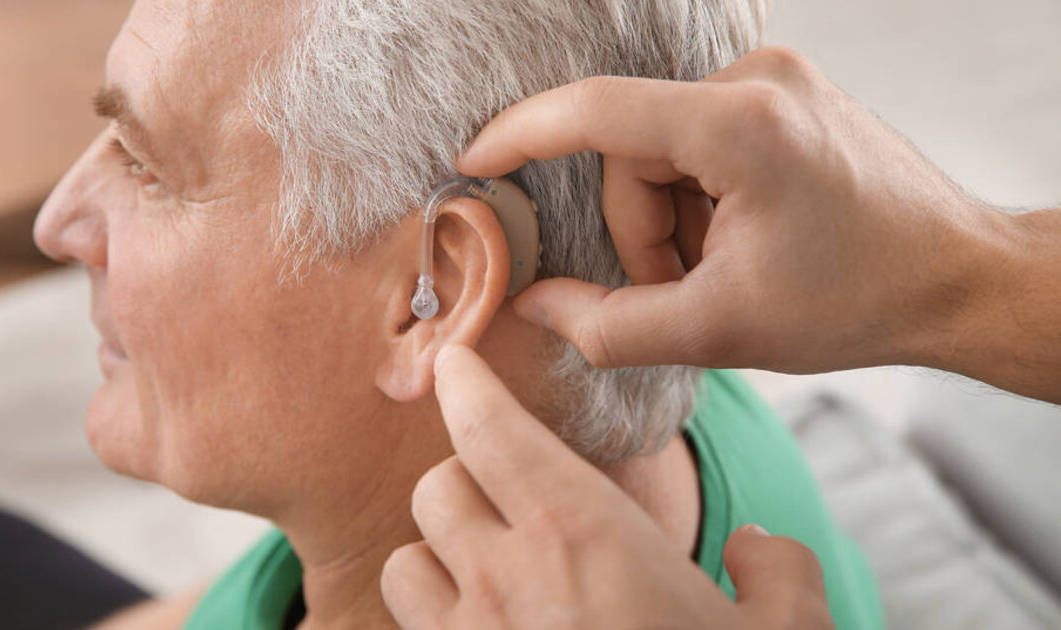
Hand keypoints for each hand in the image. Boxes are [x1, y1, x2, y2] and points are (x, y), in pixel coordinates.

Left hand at [380, 344, 834, 629]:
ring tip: (486, 575)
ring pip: (404, 566)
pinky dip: (437, 624)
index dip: (465, 384)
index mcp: (582, 535)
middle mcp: (506, 582)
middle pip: (435, 491)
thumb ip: (779, 574)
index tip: (456, 362)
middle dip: (466, 484)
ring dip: (436, 559)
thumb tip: (761, 551)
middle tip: (511, 503)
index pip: (488, 429)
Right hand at [458, 46, 1008, 376]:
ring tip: (723, 272)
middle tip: (683, 292)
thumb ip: (607, 326)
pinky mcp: (782, 95)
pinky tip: (740, 241)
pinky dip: (698, 200)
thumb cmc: (857, 301)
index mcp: (742, 126)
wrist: (957, 278)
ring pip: (661, 151)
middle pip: (631, 151)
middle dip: (640, 232)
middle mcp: (757, 81)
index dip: (520, 135)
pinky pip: (697, 142)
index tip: (473, 162)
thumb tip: (530, 305)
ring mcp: (774, 81)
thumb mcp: (720, 330)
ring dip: (670, 221)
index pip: (596, 111)